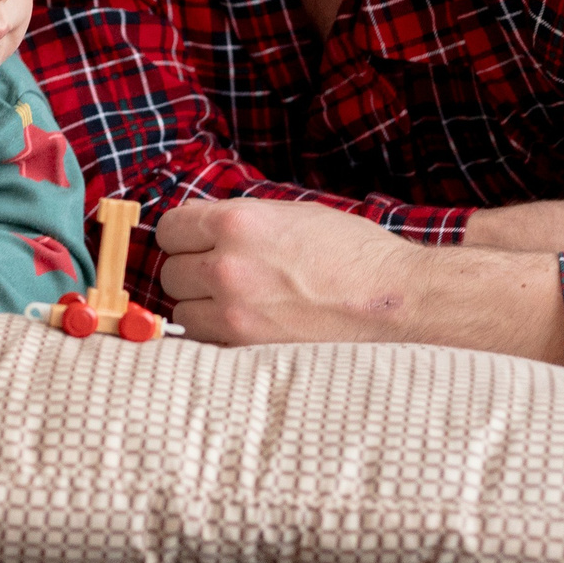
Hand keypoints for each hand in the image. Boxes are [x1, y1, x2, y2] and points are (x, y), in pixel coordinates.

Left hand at [154, 197, 563, 363]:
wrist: (393, 299)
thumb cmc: (350, 253)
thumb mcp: (291, 214)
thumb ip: (237, 220)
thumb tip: (197, 228)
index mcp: (237, 224)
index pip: (170, 228)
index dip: (184, 234)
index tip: (195, 241)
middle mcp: (227, 267)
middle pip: (170, 270)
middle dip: (192, 269)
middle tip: (223, 271)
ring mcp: (234, 312)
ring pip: (181, 308)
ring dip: (200, 303)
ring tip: (237, 299)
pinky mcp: (246, 348)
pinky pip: (203, 340)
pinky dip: (214, 332)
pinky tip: (243, 323)